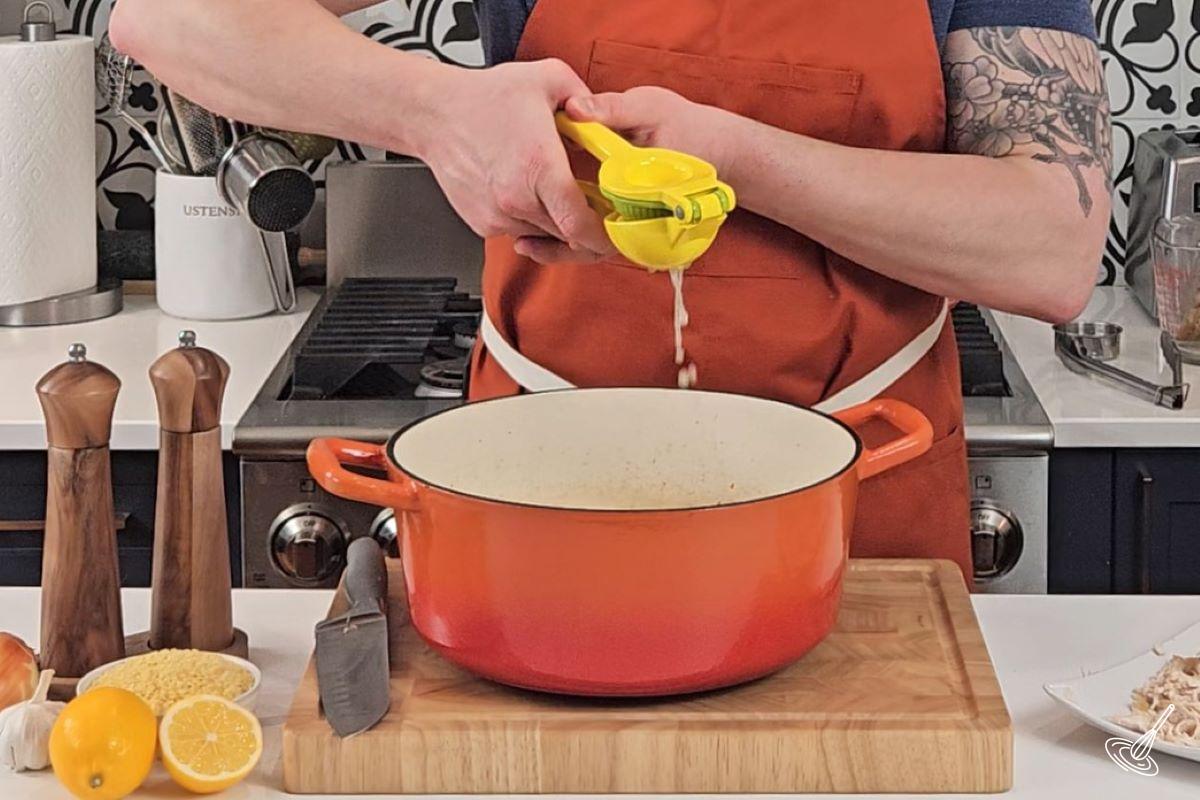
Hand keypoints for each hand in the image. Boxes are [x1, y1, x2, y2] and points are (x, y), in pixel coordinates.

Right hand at [414, 60, 613, 261]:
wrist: (435, 115)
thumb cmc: (484, 99)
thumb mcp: (548, 79)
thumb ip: (587, 96)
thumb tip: (606, 118)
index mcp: (539, 168)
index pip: (579, 226)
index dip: (602, 238)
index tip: (612, 233)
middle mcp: (517, 199)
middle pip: (566, 236)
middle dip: (583, 227)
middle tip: (590, 206)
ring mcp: (498, 216)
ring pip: (544, 235)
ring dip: (554, 221)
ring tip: (547, 187)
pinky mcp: (484, 224)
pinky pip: (519, 231)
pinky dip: (529, 218)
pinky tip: (523, 189)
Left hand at [511, 88, 738, 263]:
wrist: (722, 149)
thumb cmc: (690, 127)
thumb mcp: (652, 108)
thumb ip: (614, 110)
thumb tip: (576, 108)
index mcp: (639, 192)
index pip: (600, 220)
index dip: (569, 226)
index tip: (539, 220)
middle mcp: (640, 215)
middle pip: (594, 244)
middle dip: (558, 246)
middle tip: (522, 241)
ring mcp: (638, 223)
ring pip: (596, 248)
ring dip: (561, 247)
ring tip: (525, 243)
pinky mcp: (633, 221)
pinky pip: (601, 240)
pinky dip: (573, 238)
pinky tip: (545, 232)